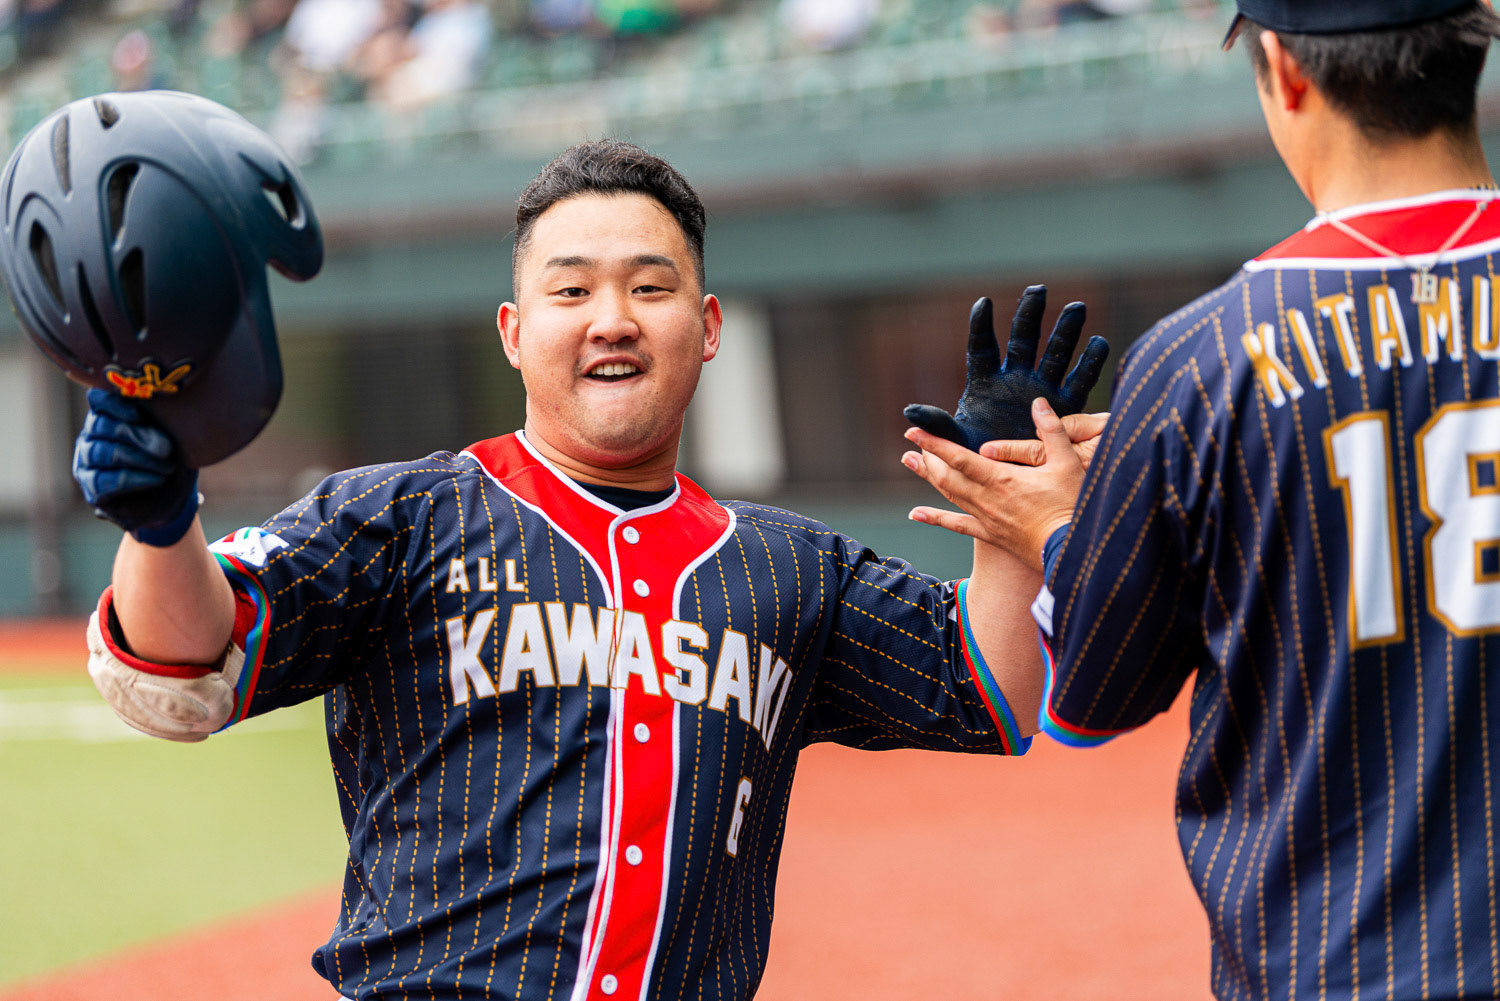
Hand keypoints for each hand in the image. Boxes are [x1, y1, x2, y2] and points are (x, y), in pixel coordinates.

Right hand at [73, 388, 199, 546]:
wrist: (177, 496)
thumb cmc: (174, 456)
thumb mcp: (175, 434)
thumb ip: (165, 416)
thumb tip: (167, 399)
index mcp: (111, 414)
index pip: (99, 399)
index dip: (115, 403)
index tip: (140, 415)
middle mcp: (93, 434)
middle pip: (102, 426)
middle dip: (137, 435)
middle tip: (167, 448)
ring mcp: (87, 461)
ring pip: (102, 452)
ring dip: (138, 459)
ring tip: (167, 467)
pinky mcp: (91, 487)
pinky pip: (102, 480)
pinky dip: (131, 480)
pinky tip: (155, 479)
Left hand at [902, 398, 1084, 568]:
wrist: (1071, 549)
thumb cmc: (1071, 506)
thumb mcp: (1067, 463)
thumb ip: (1051, 430)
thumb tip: (1038, 403)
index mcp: (1002, 478)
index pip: (959, 457)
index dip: (934, 443)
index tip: (914, 431)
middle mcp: (987, 498)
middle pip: (947, 475)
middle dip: (928, 457)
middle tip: (912, 443)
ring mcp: (986, 517)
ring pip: (949, 495)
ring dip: (928, 477)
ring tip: (909, 461)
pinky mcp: (991, 534)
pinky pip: (957, 525)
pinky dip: (935, 518)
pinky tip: (916, 513)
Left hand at [903, 286, 1109, 449]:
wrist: (1009, 481)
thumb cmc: (978, 459)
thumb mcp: (957, 441)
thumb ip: (938, 425)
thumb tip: (909, 412)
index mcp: (985, 383)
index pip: (982, 347)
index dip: (982, 326)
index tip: (983, 303)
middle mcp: (1015, 379)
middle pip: (1023, 338)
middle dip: (1030, 314)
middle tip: (1039, 289)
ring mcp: (1041, 389)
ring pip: (1055, 352)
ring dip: (1066, 330)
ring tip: (1078, 307)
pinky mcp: (1064, 406)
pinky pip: (1079, 381)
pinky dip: (1090, 363)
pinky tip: (1099, 343)